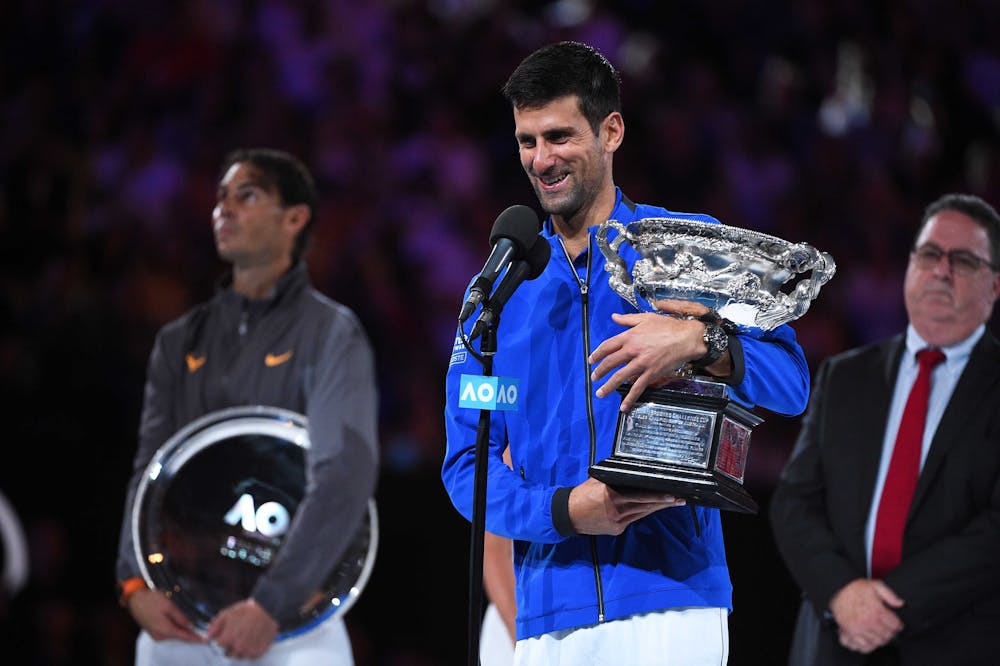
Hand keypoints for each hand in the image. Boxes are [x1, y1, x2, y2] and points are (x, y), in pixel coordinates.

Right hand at [127, 588, 204, 642]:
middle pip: (180, 636)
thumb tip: (191, 626)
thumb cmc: (151, 600)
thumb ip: (181, 617)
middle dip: (190, 632)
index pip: (184, 637)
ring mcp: (156, 634)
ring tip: (193, 623)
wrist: (135, 599)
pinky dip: (176, 627)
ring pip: (174, 633)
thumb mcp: (169, 606)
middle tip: (203, 628)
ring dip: (183, 629)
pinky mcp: (154, 631)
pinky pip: (168, 631)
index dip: (196, 638)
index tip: (206, 639)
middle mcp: (160, 636)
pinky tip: (181, 620)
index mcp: (165, 630)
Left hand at [206, 598, 278, 659]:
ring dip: (241, 649)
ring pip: (240, 655)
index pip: (218, 646)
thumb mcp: (226, 613)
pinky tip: (254, 638)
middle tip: (238, 633)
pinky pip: (251, 655)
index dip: (222, 639)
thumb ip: (214, 626)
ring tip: (247, 635)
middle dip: (231, 646)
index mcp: (227, 640)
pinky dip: (251, 649)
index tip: (226, 633)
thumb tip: (206, 638)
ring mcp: (249, 651)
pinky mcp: (259, 652)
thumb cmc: (246, 610)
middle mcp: (237, 648)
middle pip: (228, 654)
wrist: (267, 609)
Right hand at [568, 477, 685, 534]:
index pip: (639, 495)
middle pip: (645, 506)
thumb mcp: (597, 481)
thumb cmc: (582, 494)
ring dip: (658, 508)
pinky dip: (643, 512)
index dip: (657, 496)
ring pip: (642, 513)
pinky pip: (634, 519)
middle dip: (664, 503)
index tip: (671, 494)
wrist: (569, 515)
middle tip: (680, 499)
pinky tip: (653, 508)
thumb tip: (631, 471)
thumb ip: (614, 477)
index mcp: (610, 495)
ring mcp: (617, 522)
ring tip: (672, 503)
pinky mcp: (617, 529)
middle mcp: (615, 510)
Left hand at [589, 300, 710, 411]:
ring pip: (620, 377)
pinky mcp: (651, 373)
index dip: (597, 354)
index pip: (607, 346)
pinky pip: (638, 387)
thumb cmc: (668, 326)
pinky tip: (624, 406)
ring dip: (608, 386)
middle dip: (599, 372)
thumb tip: (614, 317)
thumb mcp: (646, 318)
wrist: (687, 337)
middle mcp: (632, 350)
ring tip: (600, 393)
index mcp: (630, 336)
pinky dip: (630, 398)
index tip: (592, 360)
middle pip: (610, 363)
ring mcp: (641, 363)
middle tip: (593, 377)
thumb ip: (628, 319)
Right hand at [829, 578, 903, 653]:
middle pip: (887, 635)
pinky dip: (869, 644)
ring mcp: (859, 629)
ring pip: (877, 642)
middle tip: (888, 628)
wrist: (837, 590)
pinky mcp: (850, 632)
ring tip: (879, 632)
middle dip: (890, 632)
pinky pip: (864, 645)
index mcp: (877, 612)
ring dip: (881, 638)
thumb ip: (890, 594)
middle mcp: (869, 623)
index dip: (898, 624)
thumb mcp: (875, 585)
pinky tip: (870, 638)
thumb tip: (900, 603)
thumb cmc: (855, 587)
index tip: (896, 623)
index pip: (895, 625)